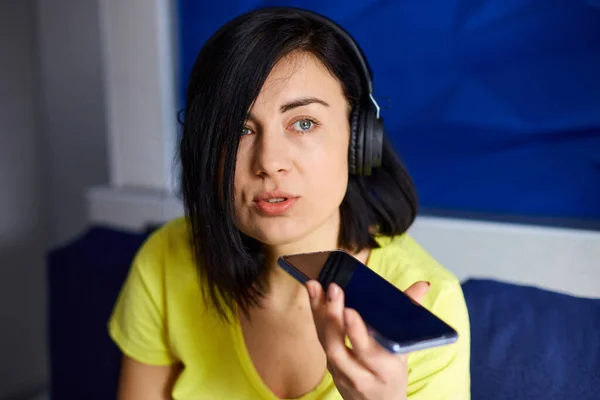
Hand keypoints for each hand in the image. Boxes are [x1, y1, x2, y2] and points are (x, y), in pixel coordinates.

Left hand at [305, 280, 429, 399]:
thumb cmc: (394, 371)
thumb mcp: (406, 349)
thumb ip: (410, 314)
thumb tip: (422, 285)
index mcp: (386, 369)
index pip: (368, 353)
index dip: (357, 333)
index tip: (350, 311)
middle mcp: (361, 374)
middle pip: (340, 349)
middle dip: (334, 318)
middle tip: (334, 289)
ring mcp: (342, 373)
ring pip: (326, 344)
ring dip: (320, 314)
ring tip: (316, 287)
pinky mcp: (330, 367)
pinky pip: (321, 341)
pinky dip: (316, 317)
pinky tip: (313, 294)